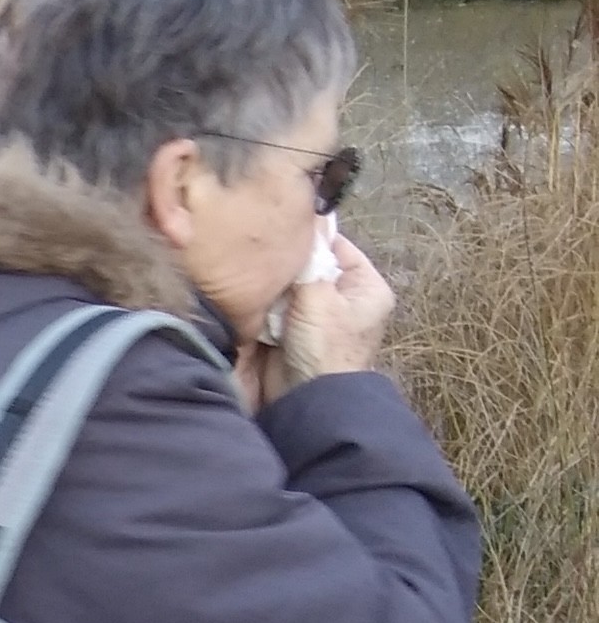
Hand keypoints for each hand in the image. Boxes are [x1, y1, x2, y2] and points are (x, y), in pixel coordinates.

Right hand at [265, 230, 394, 390]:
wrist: (307, 398)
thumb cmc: (324, 346)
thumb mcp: (319, 295)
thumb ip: (309, 260)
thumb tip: (305, 224)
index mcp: (366, 286)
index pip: (338, 245)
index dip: (311, 237)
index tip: (282, 229)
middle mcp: (347, 298)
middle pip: (313, 265)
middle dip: (290, 264)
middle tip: (263, 254)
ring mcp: (322, 317)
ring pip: (293, 285)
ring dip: (276, 285)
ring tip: (256, 277)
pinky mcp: (298, 332)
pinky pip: (281, 307)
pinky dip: (269, 305)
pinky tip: (255, 298)